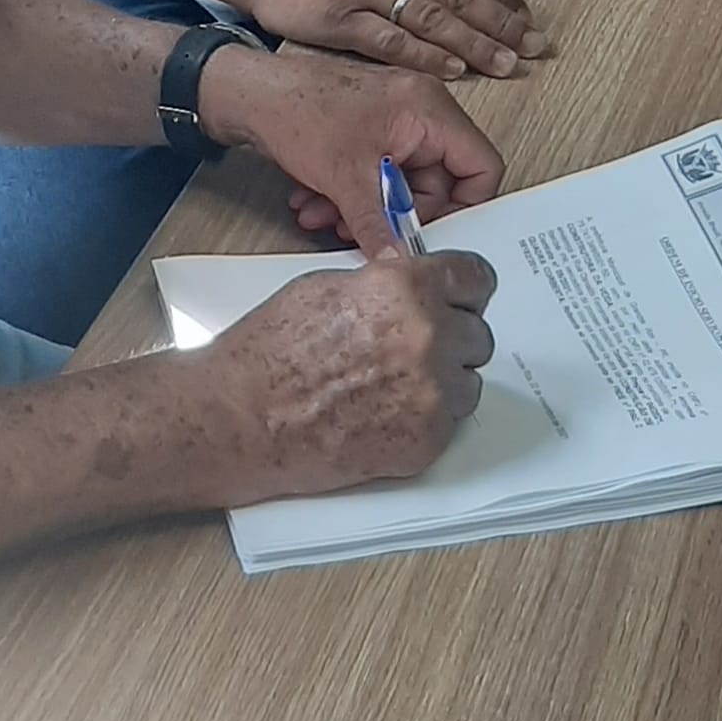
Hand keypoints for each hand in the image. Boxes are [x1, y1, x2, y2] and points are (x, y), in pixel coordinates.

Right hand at [195, 252, 495, 504]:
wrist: (243, 417)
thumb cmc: (269, 353)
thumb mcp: (324, 288)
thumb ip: (382, 285)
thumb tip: (408, 286)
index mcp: (404, 289)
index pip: (475, 278)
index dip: (464, 289)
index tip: (462, 296)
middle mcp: (427, 337)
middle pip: (478, 333)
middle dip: (449, 337)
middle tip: (410, 347)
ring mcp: (431, 394)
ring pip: (468, 382)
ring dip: (441, 381)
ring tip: (390, 384)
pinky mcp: (426, 442)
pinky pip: (449, 423)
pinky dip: (424, 418)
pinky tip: (382, 412)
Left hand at [199, 43, 504, 254]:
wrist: (247, 94)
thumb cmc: (297, 110)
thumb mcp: (347, 180)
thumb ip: (382, 227)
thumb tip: (403, 262)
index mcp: (429, 110)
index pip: (481, 165)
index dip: (465, 207)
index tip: (434, 234)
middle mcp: (418, 111)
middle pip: (437, 182)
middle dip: (397, 214)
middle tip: (369, 233)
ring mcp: (392, 121)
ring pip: (399, 184)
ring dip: (366, 210)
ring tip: (327, 218)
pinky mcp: (366, 133)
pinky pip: (376, 175)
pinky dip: (350, 196)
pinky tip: (316, 205)